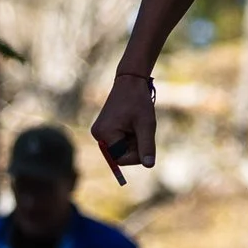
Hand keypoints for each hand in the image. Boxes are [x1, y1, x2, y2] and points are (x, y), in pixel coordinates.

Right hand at [89, 71, 156, 185]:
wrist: (130, 82)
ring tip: (135, 124)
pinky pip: (118, 142)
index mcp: (105, 134)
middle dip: (134, 146)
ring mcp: (99, 132)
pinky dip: (128, 137)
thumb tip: (149, 165)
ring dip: (132, 142)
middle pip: (120, 156)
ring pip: (120, 149)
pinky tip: (131, 123)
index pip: (121, 159)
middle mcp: (98, 135)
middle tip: (140, 129)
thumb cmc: (139, 102)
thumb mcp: (146, 125)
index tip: (144, 138)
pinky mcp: (102, 129)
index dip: (136, 154)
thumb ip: (146, 146)